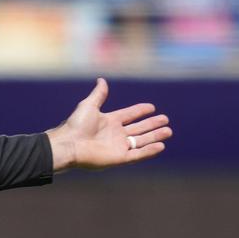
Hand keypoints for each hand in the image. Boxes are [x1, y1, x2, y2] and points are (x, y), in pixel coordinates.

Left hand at [46, 78, 170, 170]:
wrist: (70, 144)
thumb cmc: (77, 125)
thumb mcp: (89, 105)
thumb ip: (99, 94)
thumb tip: (101, 80)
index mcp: (109, 121)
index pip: (129, 115)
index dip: (140, 111)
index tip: (152, 108)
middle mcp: (116, 134)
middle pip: (138, 128)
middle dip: (152, 124)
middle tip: (166, 120)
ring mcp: (118, 146)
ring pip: (141, 141)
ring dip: (155, 136)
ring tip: (168, 131)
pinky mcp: (119, 158)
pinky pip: (138, 154)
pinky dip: (149, 151)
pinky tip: (161, 145)